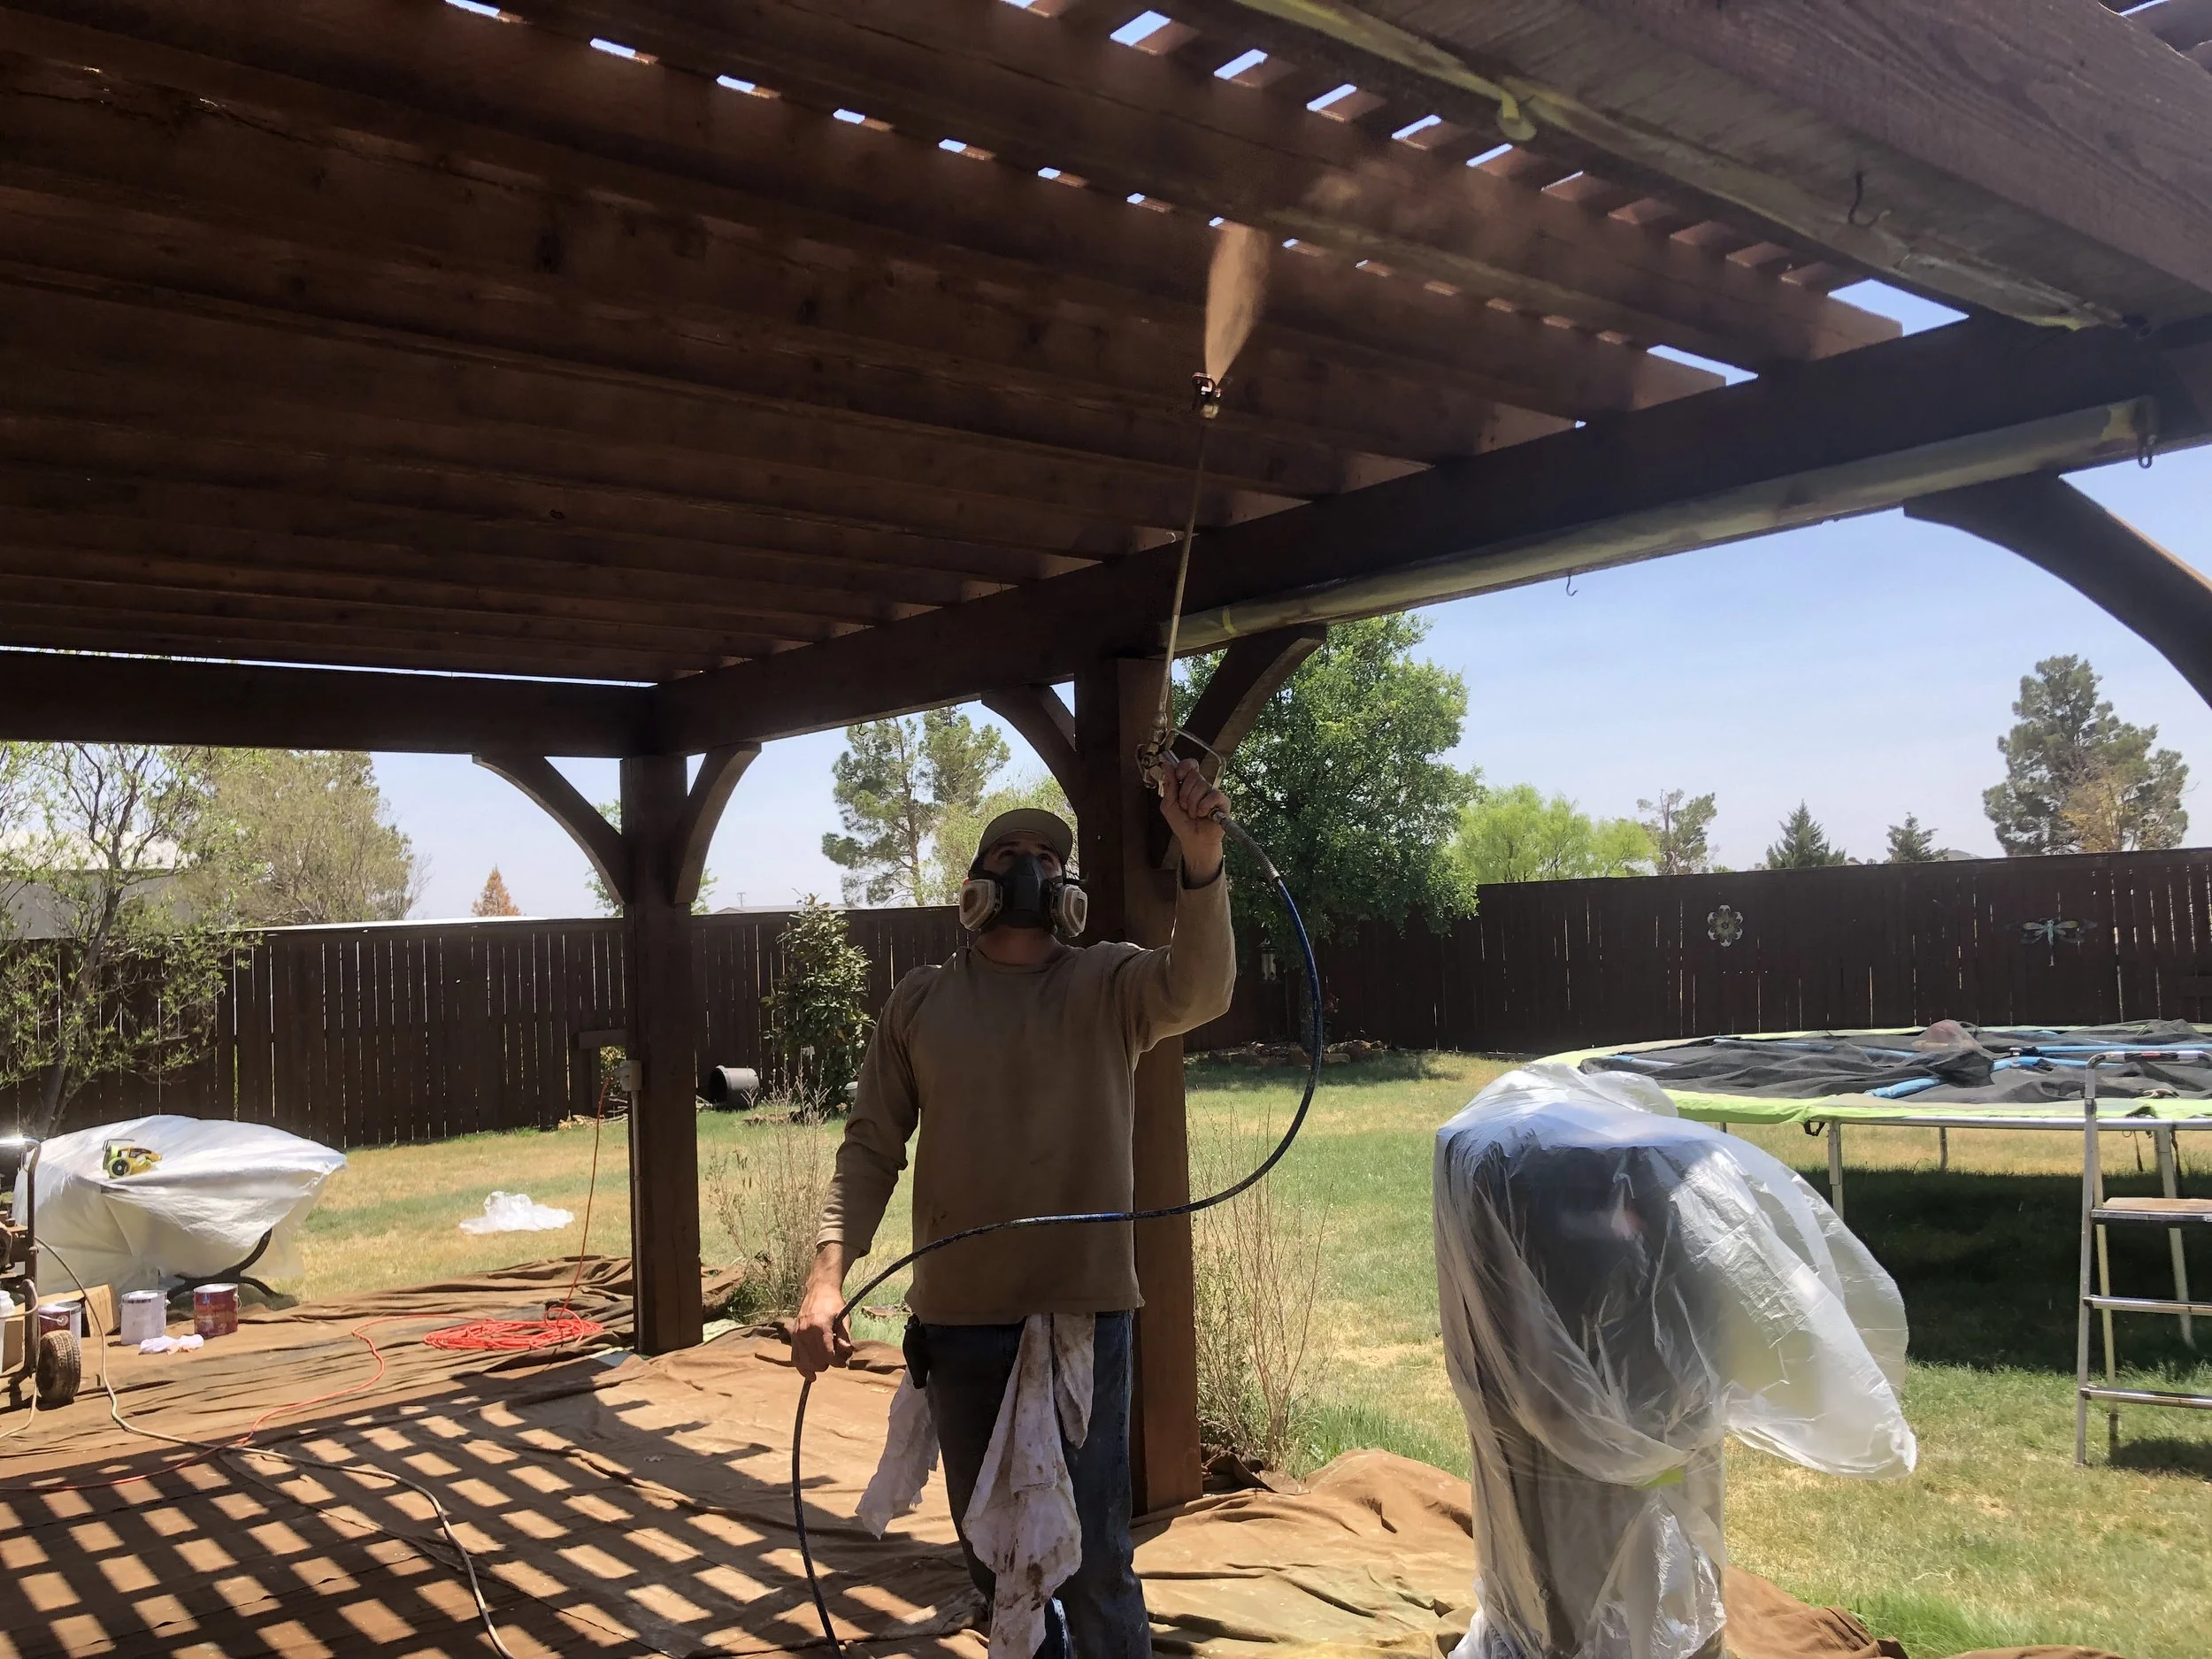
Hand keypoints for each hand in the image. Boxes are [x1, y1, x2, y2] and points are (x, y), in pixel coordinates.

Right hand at [792, 1247, 852, 1377]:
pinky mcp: (793, 1335)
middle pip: (816, 1360)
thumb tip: (846, 1353)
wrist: (819, 1290)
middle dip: (828, 1364)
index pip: (827, 1354)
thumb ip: (845, 1337)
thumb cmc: (834, 1303)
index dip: (837, 1362)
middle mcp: (806, 1331)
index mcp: (820, 1326)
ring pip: (805, 1362)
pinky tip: (809, 1375)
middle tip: (836, 1359)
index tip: (843, 1364)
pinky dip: (802, 1368)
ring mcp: (797, 1334)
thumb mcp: (844, 1318)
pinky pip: (795, 1357)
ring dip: (816, 1367)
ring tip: (825, 1363)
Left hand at [1159, 757, 1226, 882]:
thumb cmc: (1182, 824)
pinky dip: (1204, 806)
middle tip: (1184, 807)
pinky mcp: (1223, 802)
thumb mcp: (1168, 805)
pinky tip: (1203, 814)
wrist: (1193, 841)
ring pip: (1201, 785)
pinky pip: (1213, 795)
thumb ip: (1169, 785)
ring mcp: (1213, 793)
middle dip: (1184, 794)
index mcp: (1188, 784)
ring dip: (1192, 803)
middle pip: (1194, 775)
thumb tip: (1167, 765)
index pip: (1190, 765)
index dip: (1184, 766)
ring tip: (1193, 814)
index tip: (1178, 776)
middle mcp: (1202, 786)